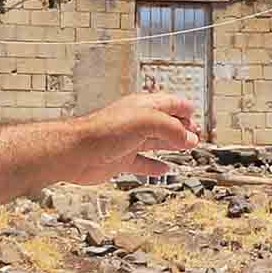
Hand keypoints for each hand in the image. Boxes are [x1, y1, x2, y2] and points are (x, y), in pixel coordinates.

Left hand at [58, 90, 207, 187]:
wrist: (75, 152)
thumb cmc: (102, 132)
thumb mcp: (145, 122)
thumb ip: (171, 128)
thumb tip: (189, 138)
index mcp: (142, 107)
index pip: (170, 104)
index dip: (184, 109)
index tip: (195, 115)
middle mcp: (136, 123)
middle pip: (166, 123)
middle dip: (183, 128)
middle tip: (196, 135)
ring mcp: (128, 142)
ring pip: (157, 142)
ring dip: (173, 144)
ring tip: (187, 148)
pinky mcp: (121, 160)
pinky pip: (144, 163)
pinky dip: (156, 166)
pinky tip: (164, 169)